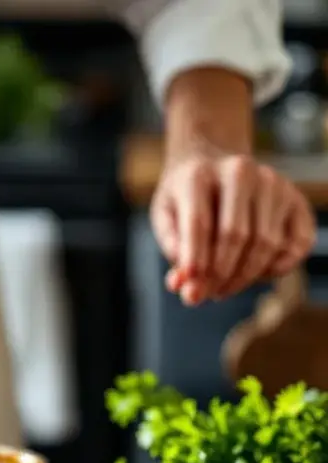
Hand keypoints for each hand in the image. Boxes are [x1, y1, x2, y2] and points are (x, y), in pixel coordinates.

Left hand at [151, 152, 314, 305]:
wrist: (214, 166)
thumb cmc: (185, 199)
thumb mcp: (166, 216)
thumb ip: (171, 247)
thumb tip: (180, 284)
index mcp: (199, 175)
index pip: (199, 223)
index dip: (195, 260)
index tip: (190, 290)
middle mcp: (240, 172)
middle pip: (235, 234)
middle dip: (220, 274)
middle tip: (207, 296)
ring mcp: (273, 183)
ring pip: (266, 242)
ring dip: (245, 276)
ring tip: (222, 289)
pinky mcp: (295, 198)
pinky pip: (297, 242)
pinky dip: (278, 267)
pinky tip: (256, 276)